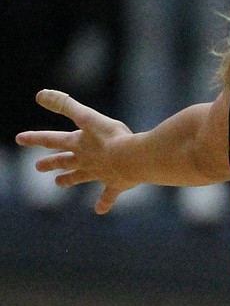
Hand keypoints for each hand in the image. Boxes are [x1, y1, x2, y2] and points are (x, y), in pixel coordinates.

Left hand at [16, 89, 137, 213]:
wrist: (134, 159)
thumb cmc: (113, 137)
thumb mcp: (88, 117)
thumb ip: (65, 104)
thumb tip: (39, 94)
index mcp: (78, 144)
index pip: (51, 140)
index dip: (35, 138)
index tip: (19, 139)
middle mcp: (85, 160)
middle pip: (64, 161)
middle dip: (50, 163)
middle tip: (38, 167)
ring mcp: (100, 174)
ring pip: (80, 177)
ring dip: (69, 179)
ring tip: (58, 183)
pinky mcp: (116, 184)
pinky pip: (108, 195)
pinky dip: (104, 202)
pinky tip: (100, 210)